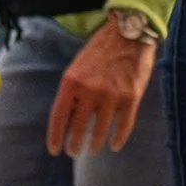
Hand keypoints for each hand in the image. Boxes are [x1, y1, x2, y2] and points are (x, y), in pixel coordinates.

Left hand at [47, 19, 156, 157]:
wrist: (127, 33)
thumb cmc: (100, 50)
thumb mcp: (78, 67)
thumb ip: (72, 91)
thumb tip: (68, 118)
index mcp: (72, 81)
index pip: (59, 116)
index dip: (55, 136)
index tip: (54, 150)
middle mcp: (90, 90)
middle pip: (78, 127)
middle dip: (74, 143)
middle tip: (73, 152)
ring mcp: (111, 95)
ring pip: (100, 130)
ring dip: (94, 144)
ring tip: (92, 150)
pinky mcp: (131, 97)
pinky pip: (123, 125)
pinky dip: (118, 138)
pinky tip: (115, 145)